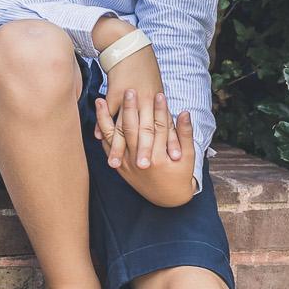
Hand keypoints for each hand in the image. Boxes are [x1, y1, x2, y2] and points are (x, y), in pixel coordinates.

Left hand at [93, 88, 197, 206]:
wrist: (167, 198)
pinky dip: (102, 131)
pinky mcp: (120, 166)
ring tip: (101, 99)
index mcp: (159, 158)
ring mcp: (127, 164)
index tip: (158, 94)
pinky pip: (108, 146)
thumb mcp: (189, 157)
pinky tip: (99, 116)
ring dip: (106, 118)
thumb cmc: (180, 175)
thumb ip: (185, 134)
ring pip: (114, 137)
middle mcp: (140, 161)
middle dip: (131, 109)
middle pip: (134, 129)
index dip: (159, 110)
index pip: (159, 128)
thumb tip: (184, 112)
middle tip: (130, 90)